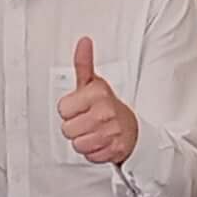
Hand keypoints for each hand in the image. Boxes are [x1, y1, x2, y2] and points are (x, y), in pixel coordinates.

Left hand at [59, 37, 138, 165]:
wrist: (133, 130)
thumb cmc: (108, 106)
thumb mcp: (95, 83)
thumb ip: (84, 64)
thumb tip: (84, 41)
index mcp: (97, 92)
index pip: (63, 109)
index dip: (70, 110)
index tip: (82, 107)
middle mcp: (105, 111)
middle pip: (67, 129)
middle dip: (76, 127)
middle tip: (89, 121)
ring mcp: (111, 131)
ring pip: (77, 144)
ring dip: (84, 141)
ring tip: (95, 132)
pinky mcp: (114, 149)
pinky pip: (89, 155)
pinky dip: (94, 152)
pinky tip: (102, 142)